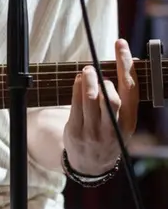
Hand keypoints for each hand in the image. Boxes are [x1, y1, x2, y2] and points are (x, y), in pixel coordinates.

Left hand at [63, 38, 138, 174]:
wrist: (92, 164)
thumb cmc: (109, 131)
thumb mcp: (123, 118)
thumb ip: (125, 93)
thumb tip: (131, 60)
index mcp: (129, 121)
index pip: (131, 89)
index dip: (126, 64)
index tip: (121, 44)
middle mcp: (114, 128)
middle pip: (112, 99)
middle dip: (103, 79)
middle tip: (95, 69)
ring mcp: (95, 132)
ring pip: (91, 100)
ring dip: (88, 80)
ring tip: (87, 71)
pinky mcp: (76, 132)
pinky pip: (75, 105)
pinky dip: (76, 87)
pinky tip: (78, 80)